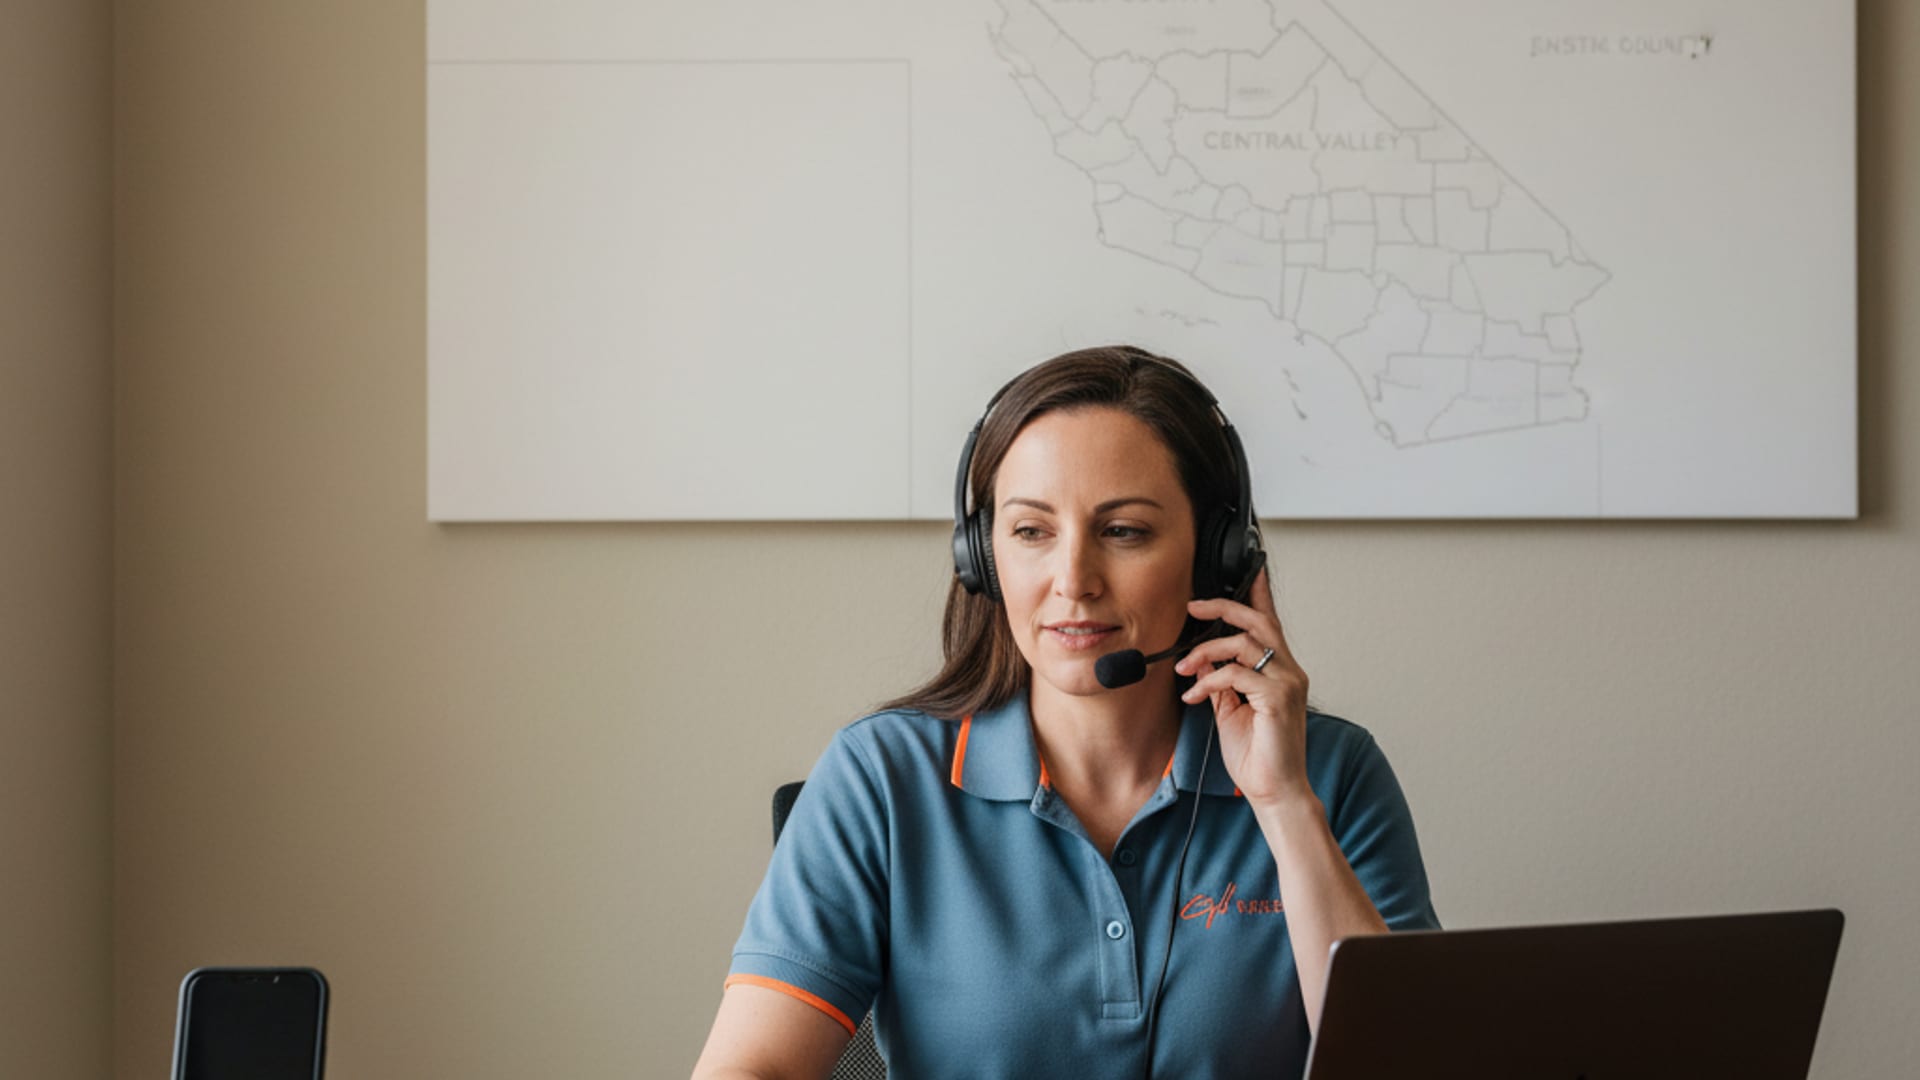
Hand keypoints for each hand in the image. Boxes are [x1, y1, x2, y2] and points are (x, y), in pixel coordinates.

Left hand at [1173, 568, 1313, 808]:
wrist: (1274, 791)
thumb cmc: (1257, 755)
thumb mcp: (1230, 710)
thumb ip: (1220, 681)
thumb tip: (1202, 659)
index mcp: (1280, 672)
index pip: (1270, 623)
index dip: (1260, 593)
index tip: (1251, 569)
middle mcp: (1289, 672)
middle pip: (1259, 621)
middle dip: (1223, 607)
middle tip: (1193, 605)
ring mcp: (1287, 684)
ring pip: (1245, 643)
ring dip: (1206, 650)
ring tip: (1184, 668)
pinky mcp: (1279, 699)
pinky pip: (1237, 674)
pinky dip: (1210, 680)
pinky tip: (1194, 694)